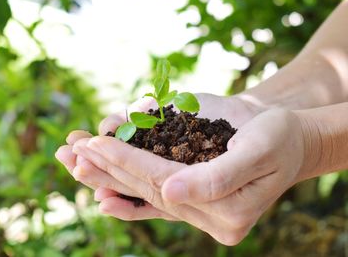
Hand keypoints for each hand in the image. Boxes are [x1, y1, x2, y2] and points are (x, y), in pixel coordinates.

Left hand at [72, 108, 307, 244]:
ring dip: (104, 175)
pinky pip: (152, 202)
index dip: (128, 163)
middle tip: (67, 152)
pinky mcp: (188, 194)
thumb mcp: (258, 151)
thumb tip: (168, 194)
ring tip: (71, 161)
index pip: (164, 184)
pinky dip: (126, 196)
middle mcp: (205, 215)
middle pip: (145, 190)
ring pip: (142, 193)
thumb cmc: (278, 138)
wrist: (283, 136)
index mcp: (225, 212)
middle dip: (105, 167)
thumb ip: (216, 179)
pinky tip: (100, 194)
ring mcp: (194, 206)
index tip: (94, 143)